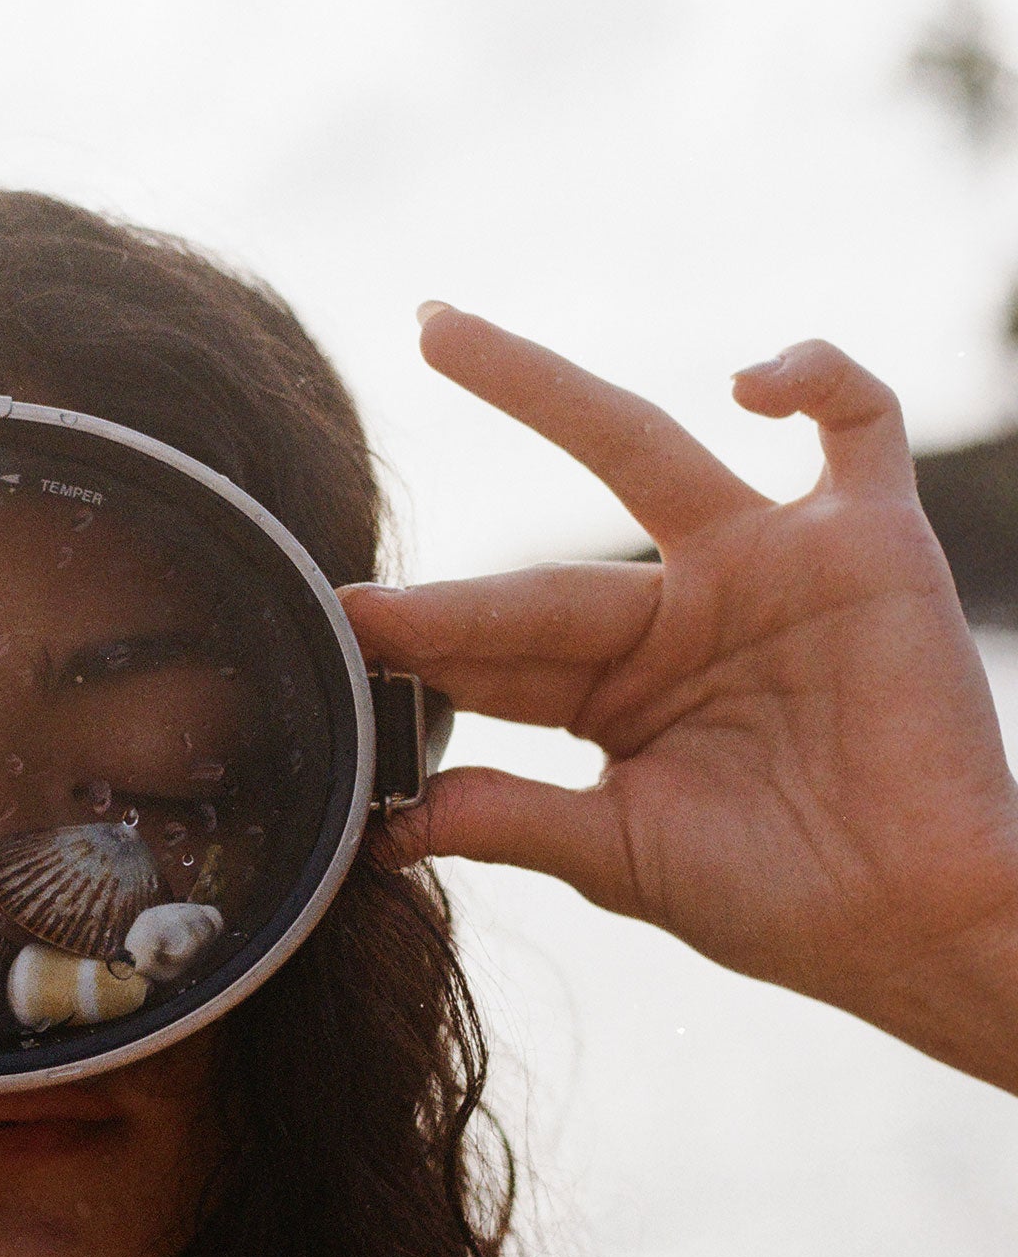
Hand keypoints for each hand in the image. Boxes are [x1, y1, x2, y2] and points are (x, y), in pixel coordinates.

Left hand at [345, 306, 1017, 1089]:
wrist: (921, 923)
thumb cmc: (783, 900)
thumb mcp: (625, 856)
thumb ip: (513, 820)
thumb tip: (384, 828)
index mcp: (620, 693)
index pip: (501, 656)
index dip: (423, 644)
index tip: (336, 636)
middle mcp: (683, 614)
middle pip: (541, 573)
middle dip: (448, 581)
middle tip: (344, 564)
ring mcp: (770, 566)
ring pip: (642, 444)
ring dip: (537, 387)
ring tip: (438, 333)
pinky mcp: (868, 540)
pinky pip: (857, 419)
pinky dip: (813, 375)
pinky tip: (747, 384)